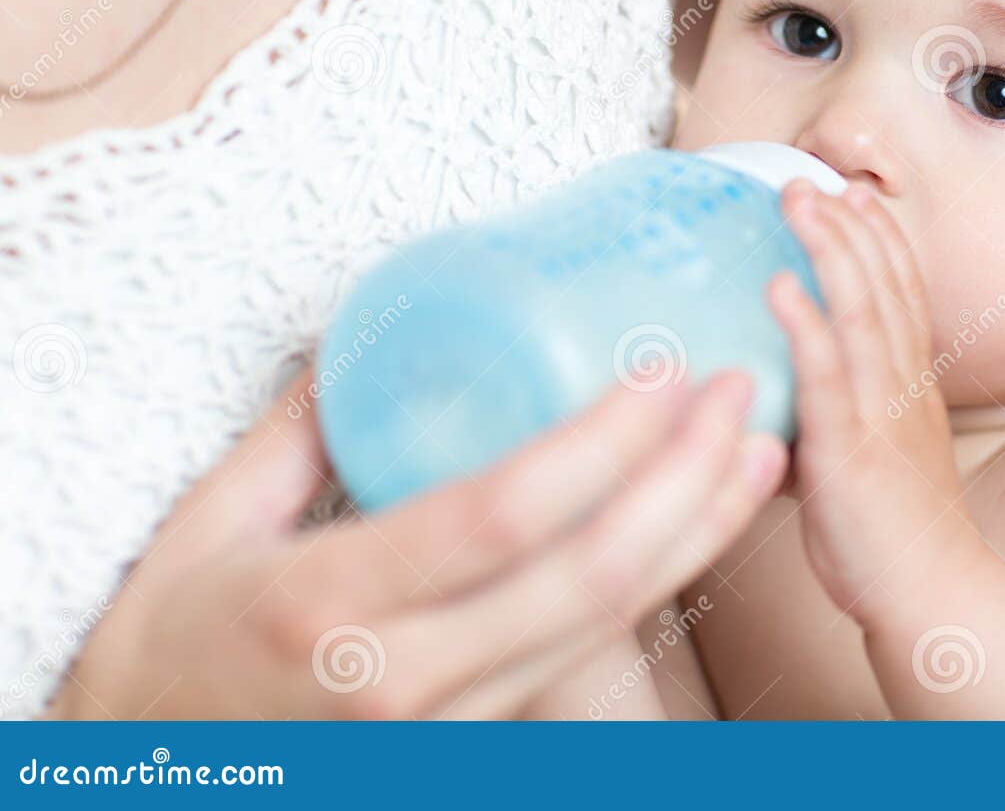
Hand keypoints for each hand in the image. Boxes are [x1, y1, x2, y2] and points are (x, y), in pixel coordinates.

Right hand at [51, 368, 786, 719]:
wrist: (150, 782)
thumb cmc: (168, 649)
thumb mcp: (204, 527)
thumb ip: (298, 426)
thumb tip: (377, 332)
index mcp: (324, 607)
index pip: (496, 518)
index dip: (597, 443)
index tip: (660, 369)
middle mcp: (400, 681)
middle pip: (586, 577)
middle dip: (684, 479)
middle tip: (738, 392)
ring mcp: (446, 726)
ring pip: (608, 625)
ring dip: (699, 531)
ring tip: (759, 449)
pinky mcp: (476, 742)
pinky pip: (589, 656)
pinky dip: (661, 581)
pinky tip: (702, 519)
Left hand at [767, 180, 986, 625]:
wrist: (930, 595)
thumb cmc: (889, 535)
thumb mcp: (866, 458)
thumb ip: (824, 419)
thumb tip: (769, 398)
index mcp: (911, 387)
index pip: (903, 294)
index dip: (880, 240)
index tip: (855, 195)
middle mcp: (904, 388)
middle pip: (883, 287)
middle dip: (849, 226)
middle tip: (812, 178)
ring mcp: (881, 416)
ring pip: (861, 315)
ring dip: (830, 251)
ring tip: (797, 201)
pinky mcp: (853, 453)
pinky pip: (829, 380)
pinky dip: (806, 327)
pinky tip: (781, 288)